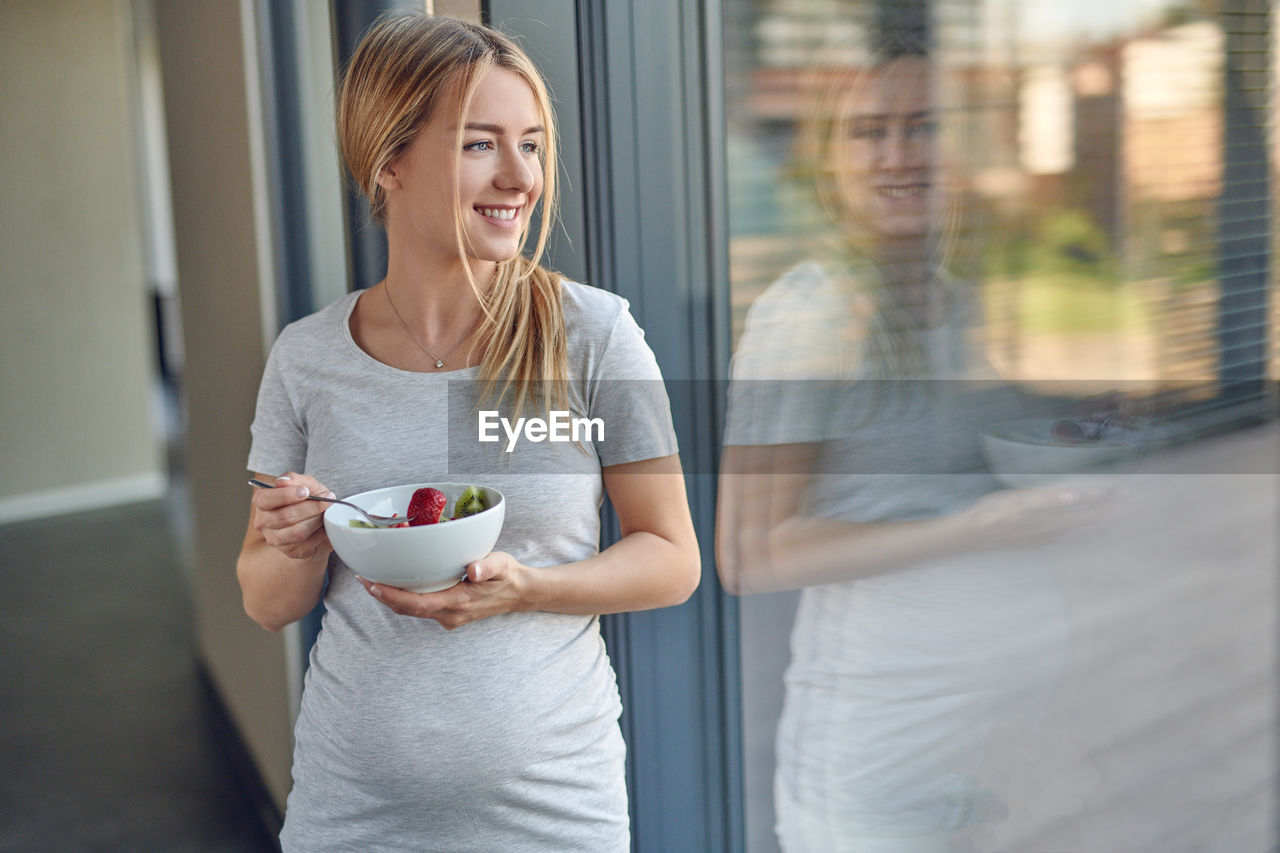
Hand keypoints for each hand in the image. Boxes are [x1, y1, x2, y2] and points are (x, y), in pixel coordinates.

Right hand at [250, 472, 333, 560]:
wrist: (319, 521)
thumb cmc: (309, 500)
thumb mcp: (306, 484)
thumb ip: (296, 479)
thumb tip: (282, 481)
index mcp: (262, 502)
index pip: (265, 499)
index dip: (286, 495)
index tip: (306, 491)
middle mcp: (263, 522)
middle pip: (284, 517)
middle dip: (310, 508)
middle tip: (327, 500)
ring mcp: (275, 539)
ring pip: (297, 532)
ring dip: (316, 521)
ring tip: (325, 513)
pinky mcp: (290, 552)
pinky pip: (307, 544)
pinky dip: (320, 533)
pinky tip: (324, 526)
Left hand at [358, 551, 531, 628]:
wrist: (520, 594)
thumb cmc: (508, 576)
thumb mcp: (502, 565)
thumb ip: (488, 567)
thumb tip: (474, 571)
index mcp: (458, 603)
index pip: (418, 604)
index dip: (392, 597)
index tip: (373, 585)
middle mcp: (449, 615)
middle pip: (408, 609)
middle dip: (383, 596)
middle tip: (362, 577)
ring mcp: (448, 617)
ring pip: (412, 610)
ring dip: (390, 598)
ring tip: (371, 580)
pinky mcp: (447, 613)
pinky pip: (420, 608)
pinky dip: (403, 598)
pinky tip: (395, 584)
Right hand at [963, 483, 1114, 548]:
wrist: (973, 535)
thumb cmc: (994, 512)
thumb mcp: (1020, 501)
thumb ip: (1050, 499)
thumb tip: (1077, 495)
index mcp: (1055, 522)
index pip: (1093, 512)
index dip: (1110, 501)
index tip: (1125, 488)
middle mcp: (1056, 533)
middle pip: (1089, 521)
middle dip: (1106, 507)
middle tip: (1119, 493)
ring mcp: (1046, 538)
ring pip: (1078, 526)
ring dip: (1092, 513)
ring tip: (1101, 500)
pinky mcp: (1036, 540)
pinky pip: (1065, 530)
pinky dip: (1077, 519)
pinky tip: (1072, 513)